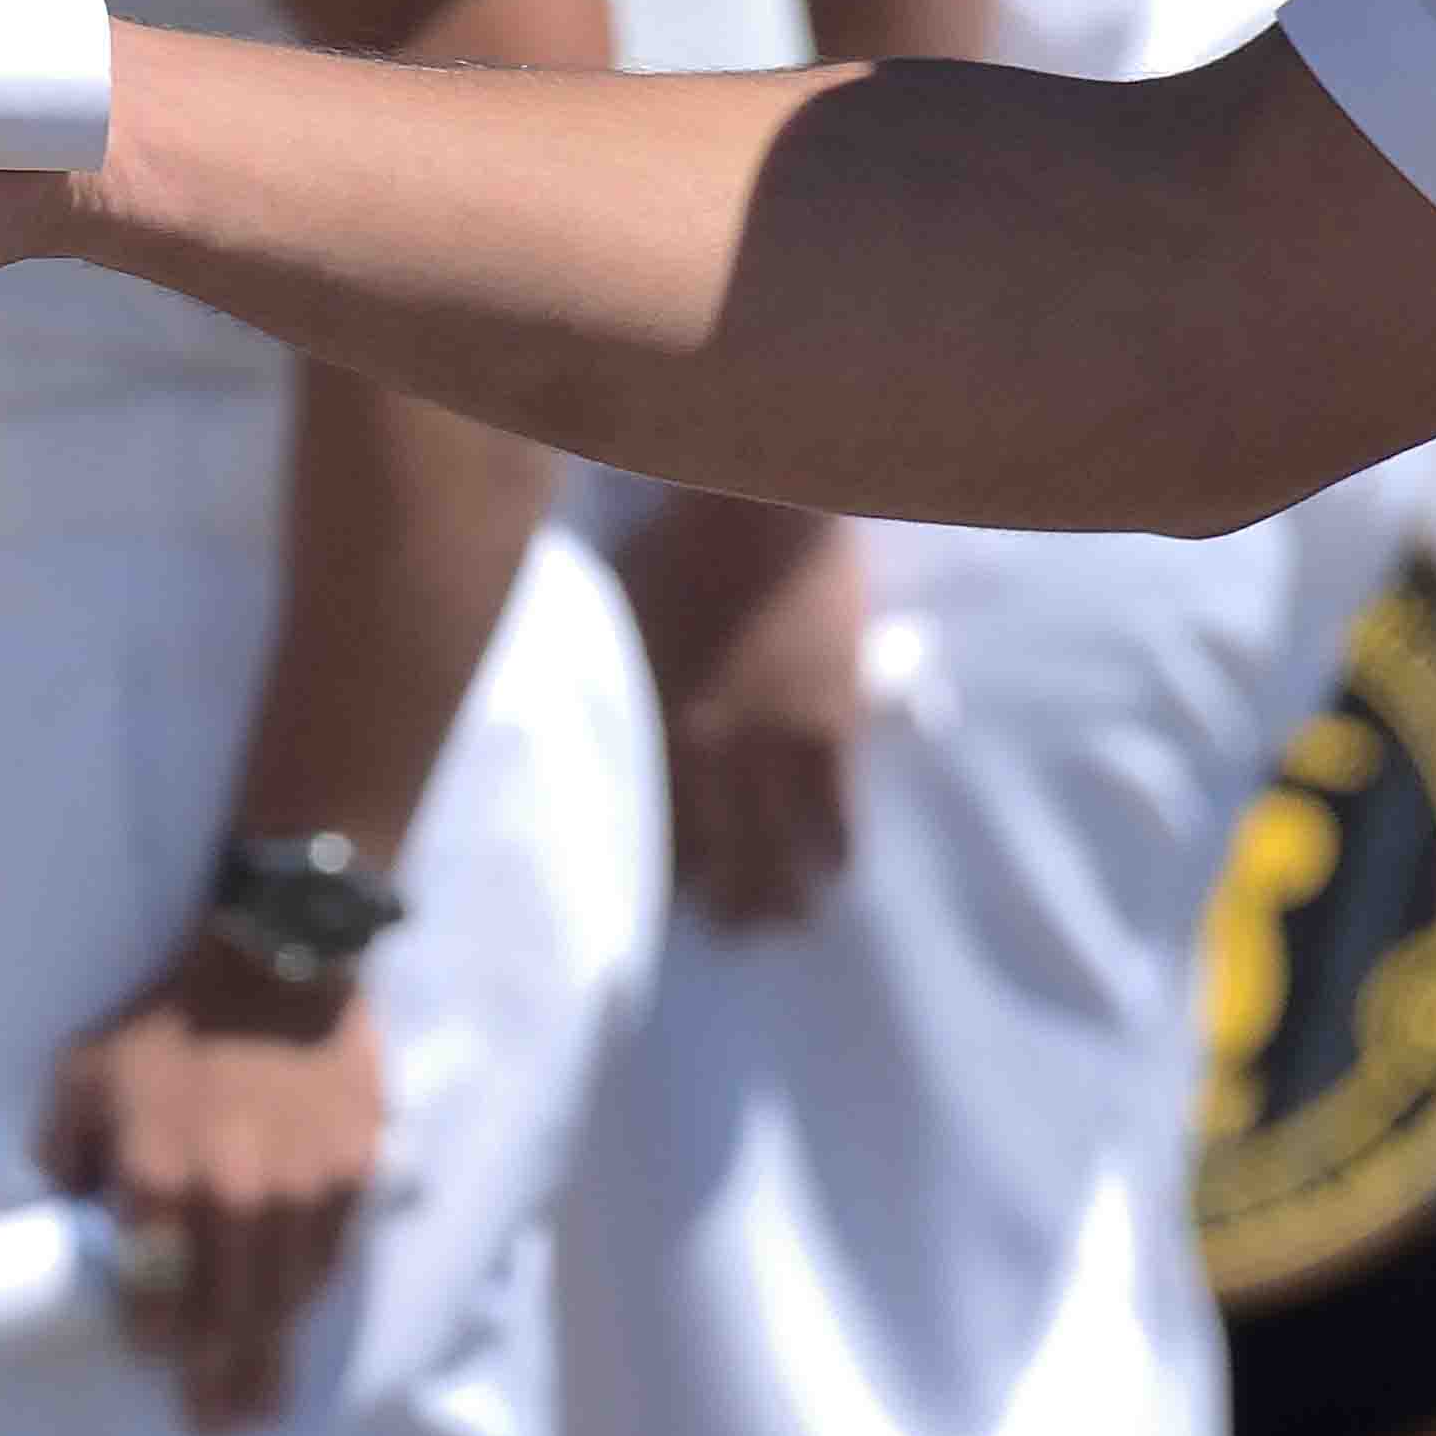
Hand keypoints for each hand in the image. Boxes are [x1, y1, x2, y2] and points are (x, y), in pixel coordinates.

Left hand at [37, 932, 384, 1435]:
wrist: (276, 963)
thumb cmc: (166, 1022)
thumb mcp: (83, 1075)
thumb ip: (62, 1152)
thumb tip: (64, 1215)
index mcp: (157, 1177)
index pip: (154, 1297)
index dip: (150, 1338)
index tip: (151, 1353)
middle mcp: (230, 1197)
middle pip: (225, 1320)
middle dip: (214, 1380)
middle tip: (212, 1425)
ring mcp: (299, 1190)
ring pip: (283, 1300)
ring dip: (268, 1356)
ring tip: (258, 1401)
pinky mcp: (351, 1174)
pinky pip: (328, 1258)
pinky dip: (307, 1292)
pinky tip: (294, 1315)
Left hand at [621, 497, 867, 933]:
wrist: (760, 503)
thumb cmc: (673, 549)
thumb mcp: (619, 627)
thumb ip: (616, 694)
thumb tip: (600, 744)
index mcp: (640, 728)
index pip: (645, 836)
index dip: (660, 881)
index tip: (672, 901)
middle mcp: (697, 754)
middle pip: (712, 866)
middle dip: (725, 909)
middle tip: (737, 932)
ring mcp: (766, 747)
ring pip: (777, 858)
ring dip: (784, 898)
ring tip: (790, 919)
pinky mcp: (828, 728)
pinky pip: (834, 820)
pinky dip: (833, 853)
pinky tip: (832, 870)